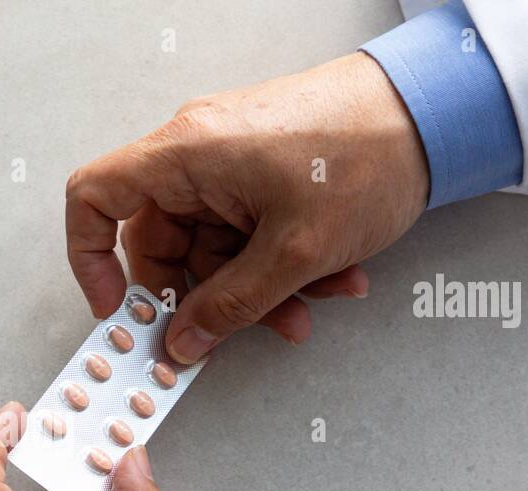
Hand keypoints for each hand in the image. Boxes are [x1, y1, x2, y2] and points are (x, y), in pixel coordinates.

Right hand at [66, 52, 428, 360]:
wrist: (436, 110)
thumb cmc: (366, 153)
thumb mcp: (295, 251)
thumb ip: (231, 306)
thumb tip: (184, 343)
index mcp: (185, 154)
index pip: (95, 198)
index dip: (90, 259)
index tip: (115, 310)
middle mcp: (198, 154)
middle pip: (161, 241)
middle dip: (201, 296)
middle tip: (228, 334)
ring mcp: (231, 165)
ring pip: (213, 249)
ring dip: (256, 291)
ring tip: (307, 313)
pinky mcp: (262, 175)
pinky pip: (249, 236)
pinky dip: (282, 268)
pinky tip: (333, 283)